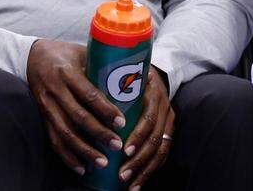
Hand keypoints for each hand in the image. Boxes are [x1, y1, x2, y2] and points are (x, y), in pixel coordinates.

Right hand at [26, 39, 125, 175]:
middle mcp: (55, 90)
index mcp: (68, 72)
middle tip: (117, 146)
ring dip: (83, 150)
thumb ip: (106, 66)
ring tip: (102, 163)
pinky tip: (80, 167)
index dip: (105, 110)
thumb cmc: (67, 53)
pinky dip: (66, 155)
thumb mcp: (85, 53)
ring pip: (64, 132)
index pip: (89, 95)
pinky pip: (53, 138)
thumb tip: (138, 78)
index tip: (121, 123)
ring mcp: (46, 105)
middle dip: (98, 134)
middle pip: (78, 117)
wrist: (32, 56)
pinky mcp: (42, 116)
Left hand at [118, 66, 174, 188]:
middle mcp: (165, 109)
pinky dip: (151, 171)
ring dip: (145, 170)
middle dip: (138, 160)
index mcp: (154, 95)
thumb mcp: (124, 73)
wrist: (155, 73)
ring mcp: (168, 121)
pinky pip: (163, 154)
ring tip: (129, 184)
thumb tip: (84, 83)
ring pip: (161, 150)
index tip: (123, 150)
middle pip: (156, 139)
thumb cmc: (131, 75)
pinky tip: (138, 185)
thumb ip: (108, 80)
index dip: (138, 136)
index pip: (150, 118)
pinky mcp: (168, 132)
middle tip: (122, 174)